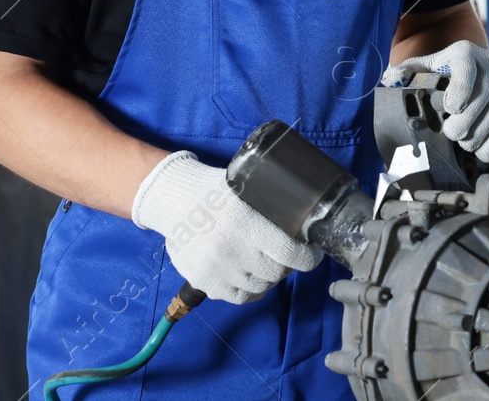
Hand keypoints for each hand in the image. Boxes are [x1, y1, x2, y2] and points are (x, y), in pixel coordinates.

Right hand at [131, 150, 320, 303]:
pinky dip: (250, 290)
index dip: (308, 258)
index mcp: (247, 225)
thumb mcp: (248, 190)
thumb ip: (273, 207)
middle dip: (287, 265)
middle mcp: (233, 251)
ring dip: (268, 278)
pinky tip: (251, 277)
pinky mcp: (205, 283)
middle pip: (276, 273)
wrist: (175, 201)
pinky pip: (240, 298)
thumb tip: (306, 221)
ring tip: (265, 264)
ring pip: (260, 287)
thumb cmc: (216, 192)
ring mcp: (218, 271)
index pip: (291, 254)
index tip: (312, 254)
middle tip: (286, 256)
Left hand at [381, 41, 488, 161]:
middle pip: (483, 97)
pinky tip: (481, 148)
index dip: (458, 92)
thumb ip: (408, 73)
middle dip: (465, 123)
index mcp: (465, 54)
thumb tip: (390, 79)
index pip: (466, 70)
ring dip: (480, 135)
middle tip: (452, 134)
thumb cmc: (447, 72)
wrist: (476, 67)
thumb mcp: (426, 67)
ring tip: (465, 143)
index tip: (450, 109)